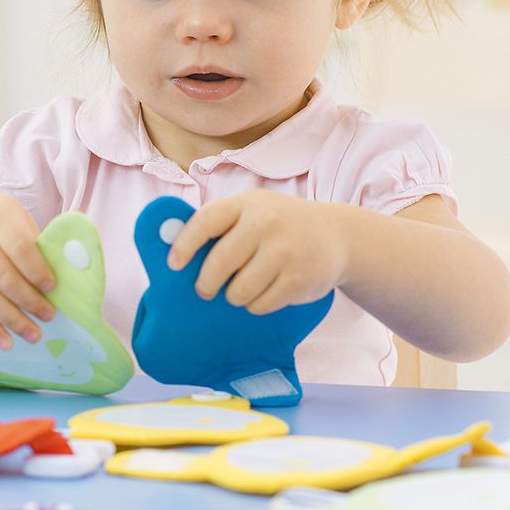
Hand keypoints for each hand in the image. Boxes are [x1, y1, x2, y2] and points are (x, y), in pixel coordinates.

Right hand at [0, 189, 55, 349]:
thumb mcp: (13, 216)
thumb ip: (32, 242)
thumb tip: (61, 276)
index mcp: (0, 216)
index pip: (19, 246)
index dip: (36, 269)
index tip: (52, 287)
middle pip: (2, 276)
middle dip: (28, 300)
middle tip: (49, 316)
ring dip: (11, 320)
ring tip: (33, 335)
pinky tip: (5, 342)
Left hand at [166, 190, 346, 315]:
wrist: (336, 235)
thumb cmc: (280, 224)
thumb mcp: (253, 210)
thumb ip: (220, 224)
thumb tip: (175, 251)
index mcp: (247, 204)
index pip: (206, 221)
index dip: (184, 244)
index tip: (173, 265)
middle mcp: (267, 224)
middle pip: (220, 263)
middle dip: (206, 283)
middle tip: (205, 290)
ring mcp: (285, 252)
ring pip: (239, 291)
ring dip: (235, 296)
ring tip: (243, 287)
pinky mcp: (299, 279)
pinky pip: (260, 304)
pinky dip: (256, 304)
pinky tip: (266, 291)